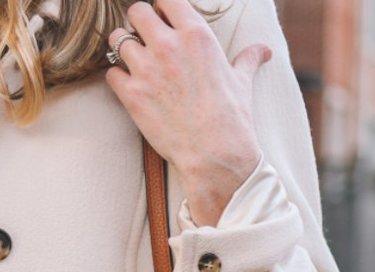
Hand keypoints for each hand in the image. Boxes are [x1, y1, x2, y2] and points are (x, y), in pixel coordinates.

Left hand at [103, 0, 271, 225]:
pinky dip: (116, 78)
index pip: (166, 0)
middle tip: (142, 38)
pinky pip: (111, 73)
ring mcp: (147, 69)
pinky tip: (127, 86)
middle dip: (137, 22)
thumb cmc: (231, 117)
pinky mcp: (132, 95)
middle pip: (136, 12)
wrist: (213, 153)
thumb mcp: (242, 81)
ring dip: (123, 48)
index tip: (163, 22)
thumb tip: (263, 52)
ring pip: (118, 40)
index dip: (162, 9)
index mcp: (196, 34)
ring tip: (132, 62)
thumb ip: (247, 59)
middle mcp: (168, 45)